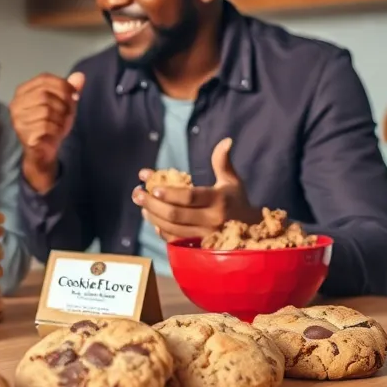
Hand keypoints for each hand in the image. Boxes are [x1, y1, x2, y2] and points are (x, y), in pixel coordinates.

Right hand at [9, 71, 84, 191]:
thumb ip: (70, 89)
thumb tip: (80, 76)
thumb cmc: (51, 124)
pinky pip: (46, 126)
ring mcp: (18, 120)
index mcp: (22, 91)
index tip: (74, 95)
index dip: (63, 85)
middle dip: (63, 103)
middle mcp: (16, 104)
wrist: (43, 151)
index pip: (43, 78)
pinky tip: (55, 133)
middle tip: (68, 113)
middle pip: (45, 94)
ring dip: (60, 118)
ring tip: (60, 124)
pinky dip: (56, 130)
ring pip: (46, 111)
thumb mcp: (64, 104)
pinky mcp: (24, 134)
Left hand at [131, 138, 255, 240]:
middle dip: (152, 203)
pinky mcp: (198, 246)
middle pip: (175, 214)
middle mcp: (211, 220)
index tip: (152, 187)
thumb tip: (226, 140)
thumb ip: (223, 162)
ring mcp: (204, 235)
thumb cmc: (236, 201)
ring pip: (171, 227)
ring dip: (152, 215)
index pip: (190, 197)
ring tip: (140, 203)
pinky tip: (150, 217)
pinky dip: (159, 229)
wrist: (249, 232)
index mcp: (219, 201)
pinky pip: (174, 239)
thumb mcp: (232, 181)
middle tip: (136, 193)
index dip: (169, 193)